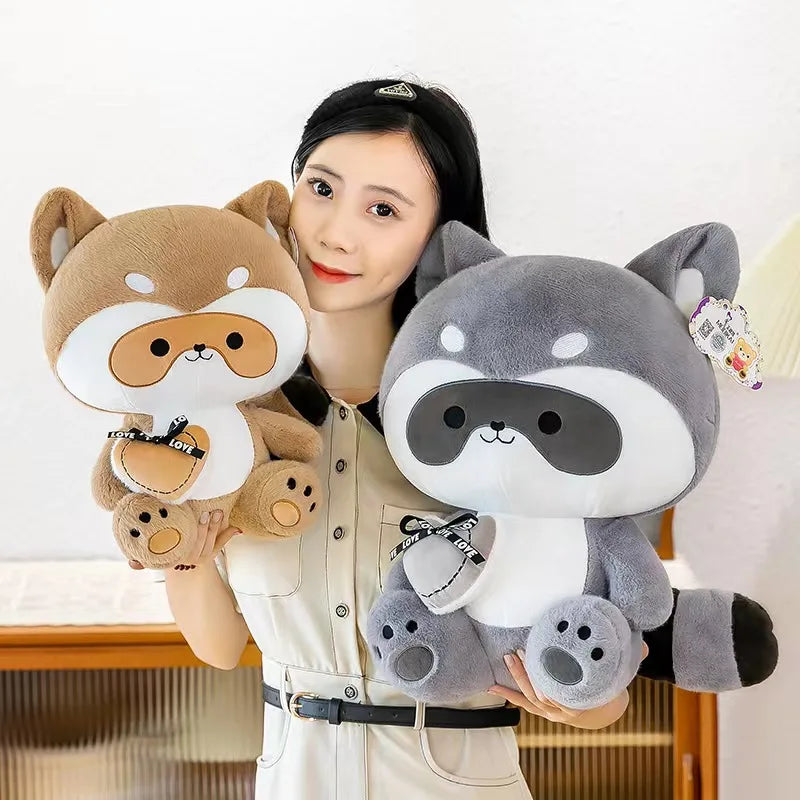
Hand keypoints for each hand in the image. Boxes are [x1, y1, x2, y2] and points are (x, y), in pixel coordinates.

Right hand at [127, 509, 240, 569]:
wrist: (181, 572)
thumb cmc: (163, 555)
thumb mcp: (152, 559)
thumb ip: (139, 563)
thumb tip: (130, 565)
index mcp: (176, 555)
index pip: (183, 542)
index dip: (190, 531)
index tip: (194, 517)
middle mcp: (190, 558)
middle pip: (198, 541)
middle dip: (203, 528)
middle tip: (206, 512)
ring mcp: (202, 556)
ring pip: (210, 542)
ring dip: (215, 527)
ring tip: (217, 512)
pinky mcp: (211, 554)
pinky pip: (220, 546)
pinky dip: (228, 535)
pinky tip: (237, 529)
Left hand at [488, 642, 648, 725]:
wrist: (601, 709)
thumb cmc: (605, 683)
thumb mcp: (618, 672)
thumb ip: (630, 656)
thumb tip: (643, 645)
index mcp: (584, 698)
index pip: (566, 686)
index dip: (554, 671)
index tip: (545, 652)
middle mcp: (566, 708)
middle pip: (545, 691)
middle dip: (530, 671)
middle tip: (520, 649)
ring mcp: (552, 711)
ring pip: (532, 697)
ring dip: (518, 677)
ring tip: (508, 657)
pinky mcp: (542, 708)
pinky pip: (523, 702)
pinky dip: (508, 694)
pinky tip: (492, 686)